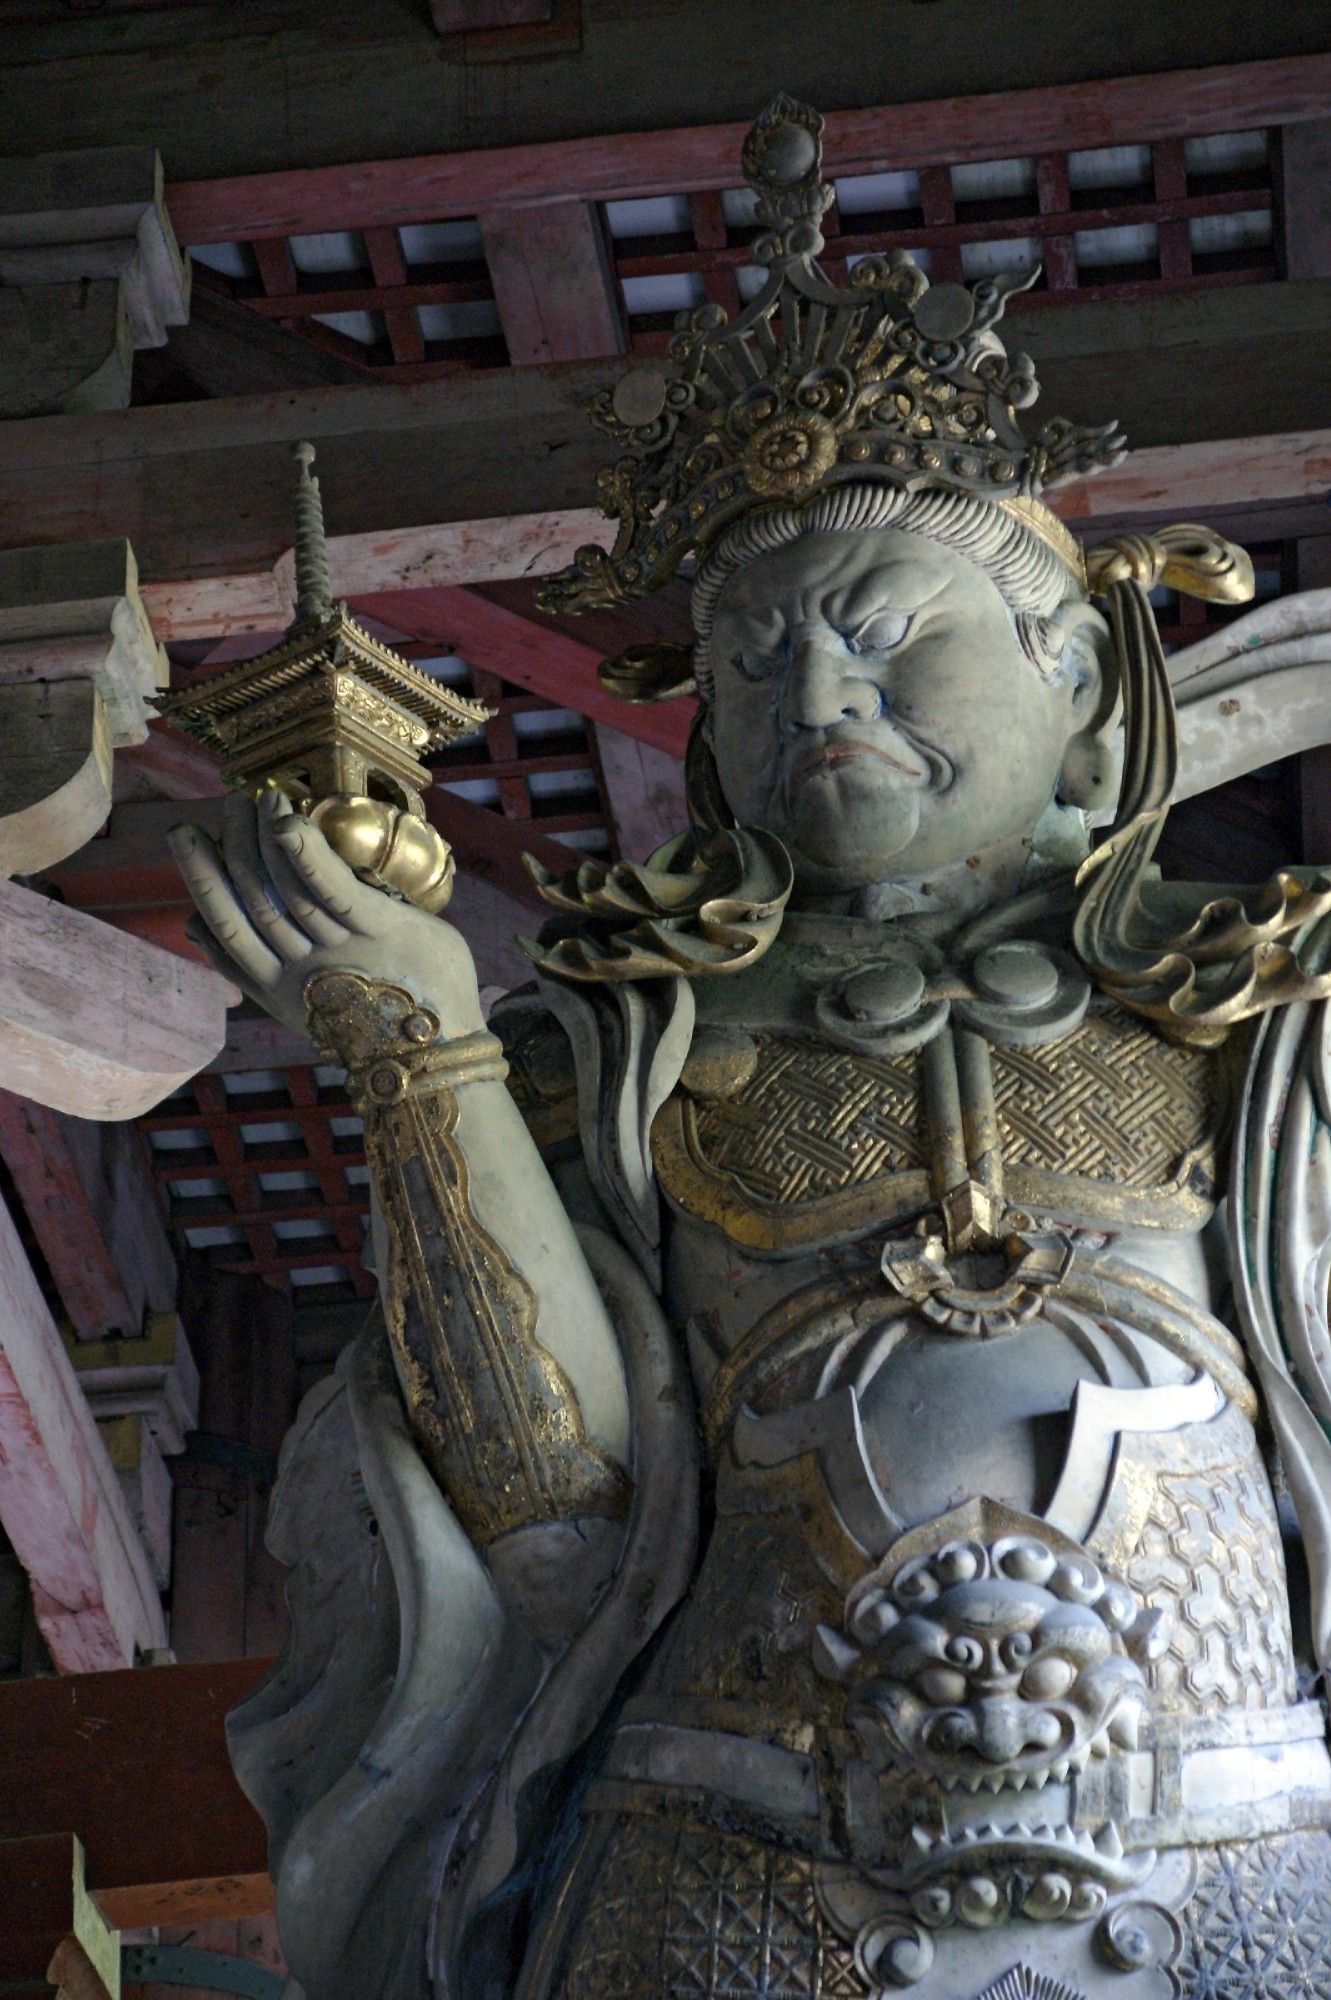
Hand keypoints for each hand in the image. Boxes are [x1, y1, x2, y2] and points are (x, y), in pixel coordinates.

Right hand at [168, 789, 486, 1041]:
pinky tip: (286, 824)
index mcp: (279, 986)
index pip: (227, 927)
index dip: (203, 879)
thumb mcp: (300, 999)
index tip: (186, 835)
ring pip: (286, 893)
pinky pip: (336, 892)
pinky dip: (308, 858)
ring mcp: (341, 951)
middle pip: (251, 904)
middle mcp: (302, 971)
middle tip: (225, 802)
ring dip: (265, 841)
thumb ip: (248, 968)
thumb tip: (192, 927)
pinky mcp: (383, 931)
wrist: (443, 1056)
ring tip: (260, 797)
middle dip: (231, 848)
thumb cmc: (371, 1018)